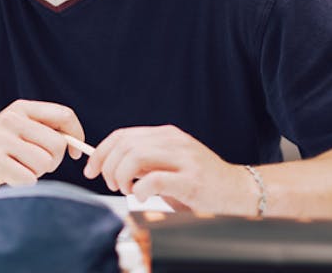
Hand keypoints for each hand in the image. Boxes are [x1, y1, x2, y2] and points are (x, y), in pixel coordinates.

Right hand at [0, 100, 85, 197]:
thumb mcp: (15, 131)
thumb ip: (43, 131)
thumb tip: (75, 144)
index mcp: (19, 109)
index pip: (63, 115)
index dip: (76, 135)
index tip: (73, 151)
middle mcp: (10, 119)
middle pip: (57, 144)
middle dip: (52, 161)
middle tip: (33, 164)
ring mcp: (0, 140)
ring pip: (45, 163)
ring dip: (35, 173)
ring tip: (16, 169)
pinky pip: (29, 179)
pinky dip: (21, 184)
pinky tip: (5, 177)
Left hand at [83, 124, 254, 214]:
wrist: (241, 191)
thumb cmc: (202, 182)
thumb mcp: (169, 164)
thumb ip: (144, 161)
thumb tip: (110, 165)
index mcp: (167, 135)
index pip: (122, 135)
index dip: (101, 152)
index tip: (90, 169)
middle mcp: (175, 141)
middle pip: (125, 145)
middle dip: (108, 166)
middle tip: (111, 184)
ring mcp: (184, 159)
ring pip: (135, 157)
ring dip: (122, 177)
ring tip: (127, 190)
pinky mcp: (192, 180)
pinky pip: (154, 179)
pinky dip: (140, 189)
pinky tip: (143, 196)